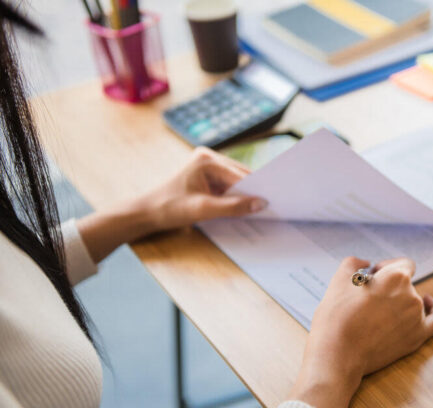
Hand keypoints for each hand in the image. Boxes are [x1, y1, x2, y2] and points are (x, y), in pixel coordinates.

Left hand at [139, 147, 266, 232]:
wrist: (147, 213)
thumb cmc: (169, 208)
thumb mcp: (203, 210)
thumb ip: (232, 207)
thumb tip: (261, 204)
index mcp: (206, 159)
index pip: (239, 176)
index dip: (255, 189)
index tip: (273, 201)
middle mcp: (208, 157)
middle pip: (240, 175)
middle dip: (252, 191)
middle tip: (271, 206)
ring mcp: (208, 165)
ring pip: (236, 180)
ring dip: (245, 194)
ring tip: (259, 207)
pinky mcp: (207, 175)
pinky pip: (229, 184)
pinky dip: (236, 195)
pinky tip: (243, 206)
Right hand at [288, 257, 432, 407]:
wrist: (337, 354)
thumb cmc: (336, 317)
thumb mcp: (339, 280)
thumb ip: (354, 263)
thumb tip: (366, 264)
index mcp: (395, 277)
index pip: (402, 264)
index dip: (388, 267)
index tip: (374, 275)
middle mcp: (411, 295)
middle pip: (406, 284)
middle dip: (388, 287)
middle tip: (367, 299)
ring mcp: (416, 317)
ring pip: (413, 300)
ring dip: (399, 301)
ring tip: (378, 312)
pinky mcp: (417, 337)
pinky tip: (429, 303)